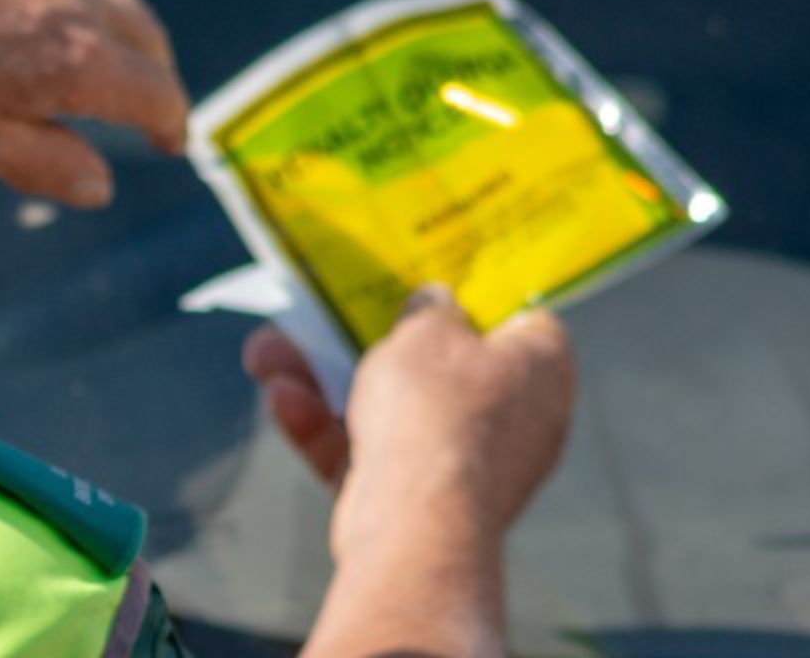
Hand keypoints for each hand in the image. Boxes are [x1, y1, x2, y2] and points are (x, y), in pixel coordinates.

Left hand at [0, 0, 187, 207]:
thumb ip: (50, 166)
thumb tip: (101, 185)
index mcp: (81, 62)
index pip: (158, 93)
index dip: (171, 122)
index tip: (170, 141)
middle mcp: (76, 0)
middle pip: (146, 35)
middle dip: (157, 73)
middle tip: (149, 102)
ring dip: (117, 30)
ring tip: (100, 58)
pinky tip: (36, 13)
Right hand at [245, 286, 575, 657]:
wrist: (414, 524)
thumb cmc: (436, 411)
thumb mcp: (426, 330)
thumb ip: (429, 309)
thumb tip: (435, 304)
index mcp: (542, 369)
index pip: (518, 321)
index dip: (473, 299)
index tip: (430, 285)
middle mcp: (516, 419)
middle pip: (437, 365)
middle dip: (369, 341)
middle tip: (328, 315)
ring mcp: (466, 465)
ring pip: (390, 409)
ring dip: (327, 381)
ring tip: (268, 355)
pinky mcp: (421, 503)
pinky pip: (372, 453)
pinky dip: (329, 429)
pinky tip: (282, 400)